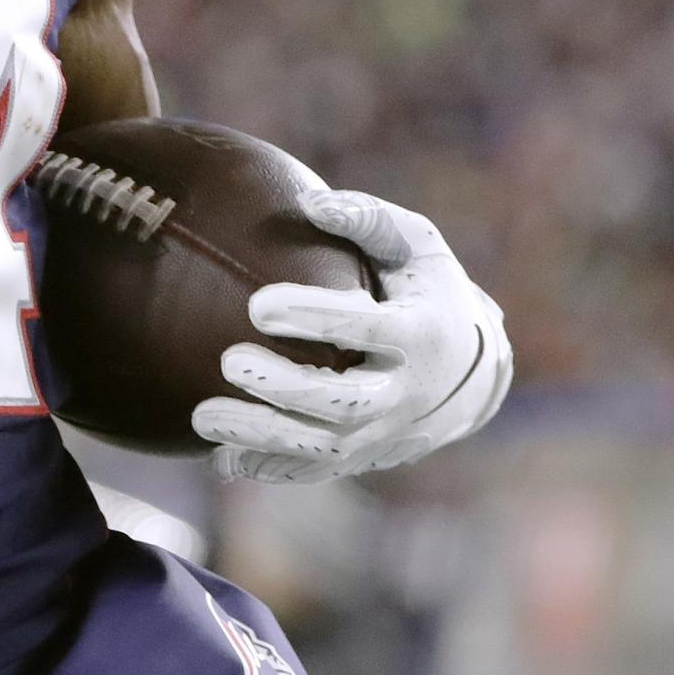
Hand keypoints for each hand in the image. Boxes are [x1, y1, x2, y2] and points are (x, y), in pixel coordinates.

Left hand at [192, 190, 511, 483]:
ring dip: (261, 435)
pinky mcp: (365, 457)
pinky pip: (316, 472)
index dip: (315, 316)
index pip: (367, 327)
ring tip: (202, 415)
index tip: (258, 304)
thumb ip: (367, 220)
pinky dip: (269, 469)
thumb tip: (309, 203)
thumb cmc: (428, 290)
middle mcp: (406, 393)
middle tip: (229, 361)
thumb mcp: (416, 245)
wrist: (471, 373)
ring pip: (324, 447)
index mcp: (421, 334)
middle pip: (344, 402)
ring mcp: (385, 433)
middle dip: (284, 387)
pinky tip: (220, 459)